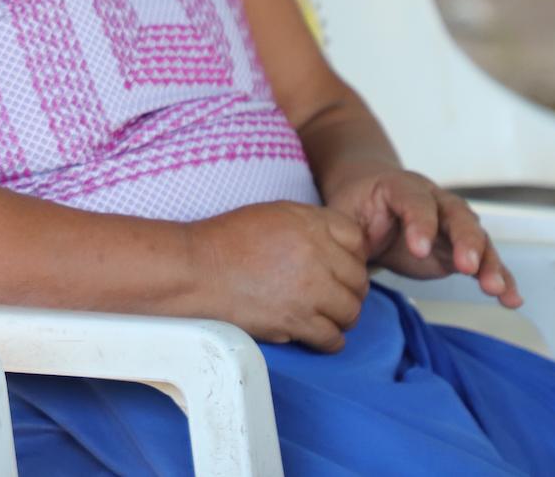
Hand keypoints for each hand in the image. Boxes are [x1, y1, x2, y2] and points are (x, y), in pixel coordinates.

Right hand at [186, 200, 370, 351]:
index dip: (351, 256)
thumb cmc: (228, 240)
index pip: (358, 241)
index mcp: (311, 223)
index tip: (339, 266)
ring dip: (341, 317)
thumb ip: (311, 225)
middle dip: (348, 290)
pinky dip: (328, 340)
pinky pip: (333, 339)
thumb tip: (339, 246)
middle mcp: (317, 254)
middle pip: (359, 280)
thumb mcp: (274, 214)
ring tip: (324, 316)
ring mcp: (309, 290)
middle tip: (331, 295)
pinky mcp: (297, 321)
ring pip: (351, 312)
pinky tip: (315, 334)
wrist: (196, 269)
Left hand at [323, 168, 520, 307]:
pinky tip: (511, 299)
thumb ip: (347, 234)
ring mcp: (451, 223)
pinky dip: (500, 278)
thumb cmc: (355, 205)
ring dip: (489, 263)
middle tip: (467, 266)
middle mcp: (434, 200)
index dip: (420, 224)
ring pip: (477, 238)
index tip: (419, 250)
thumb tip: (343, 262)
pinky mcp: (460, 248)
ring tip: (495, 289)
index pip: (415, 202)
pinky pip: (484, 261)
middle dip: (465, 241)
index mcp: (400, 186)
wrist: (368, 195)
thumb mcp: (343, 215)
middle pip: (457, 215)